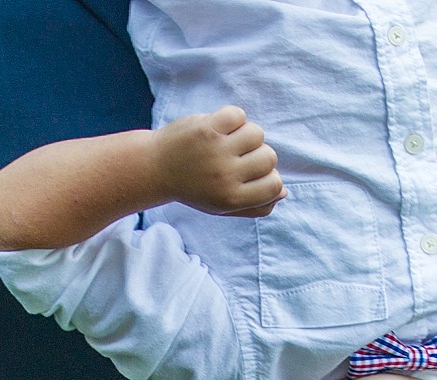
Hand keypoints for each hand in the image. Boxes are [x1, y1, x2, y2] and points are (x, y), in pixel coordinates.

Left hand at [152, 105, 285, 217]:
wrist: (154, 168)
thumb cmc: (194, 188)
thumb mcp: (222, 207)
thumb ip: (254, 206)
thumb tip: (282, 191)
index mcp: (232, 199)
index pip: (274, 185)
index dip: (269, 177)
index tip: (252, 174)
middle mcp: (225, 176)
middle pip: (269, 157)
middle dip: (258, 154)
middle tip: (237, 156)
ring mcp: (216, 151)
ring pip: (257, 133)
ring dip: (246, 134)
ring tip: (229, 140)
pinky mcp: (207, 128)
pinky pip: (238, 114)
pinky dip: (233, 118)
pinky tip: (220, 127)